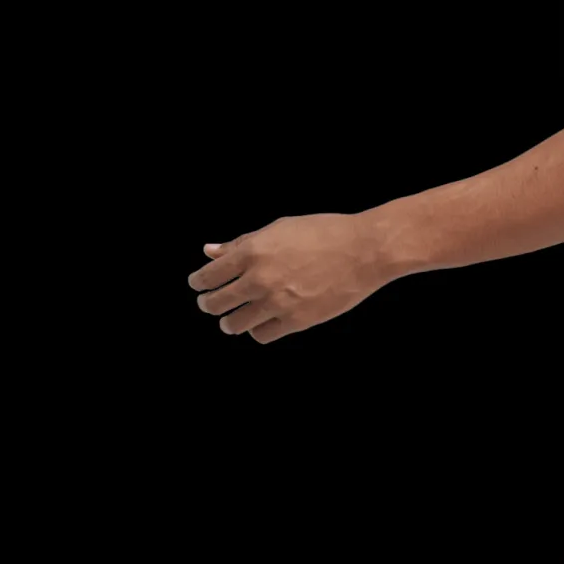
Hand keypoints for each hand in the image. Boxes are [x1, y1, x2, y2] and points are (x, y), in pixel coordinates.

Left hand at [188, 213, 385, 343]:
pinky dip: (257, 330)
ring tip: (233, 319)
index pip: (209, 275)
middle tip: (210, 303)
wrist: (365, 250)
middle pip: (215, 303)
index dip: (198, 282)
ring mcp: (276, 302)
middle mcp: (259, 278)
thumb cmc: (325, 232)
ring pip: (234, 324)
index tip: (198, 285)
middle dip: (208, 304)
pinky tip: (262, 322)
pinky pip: (261, 335)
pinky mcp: (295, 321)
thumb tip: (210, 251)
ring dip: (230, 321)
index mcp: (253, 251)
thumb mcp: (280, 228)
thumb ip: (242, 242)